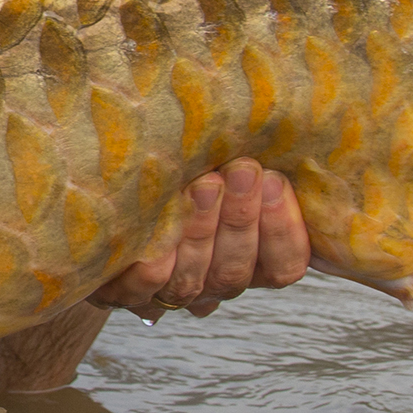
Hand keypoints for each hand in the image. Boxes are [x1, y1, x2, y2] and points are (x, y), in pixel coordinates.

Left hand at [92, 156, 308, 318]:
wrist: (105, 199)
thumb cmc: (183, 169)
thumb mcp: (226, 163)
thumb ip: (254, 163)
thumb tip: (307, 120)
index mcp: (250, 259)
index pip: (284, 265)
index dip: (283, 229)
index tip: (274, 180)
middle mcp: (211, 282)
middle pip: (235, 272)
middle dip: (240, 218)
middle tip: (241, 170)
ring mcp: (167, 291)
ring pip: (192, 282)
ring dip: (201, 231)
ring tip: (204, 184)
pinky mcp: (121, 292)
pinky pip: (139, 288)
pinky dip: (153, 264)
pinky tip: (157, 232)